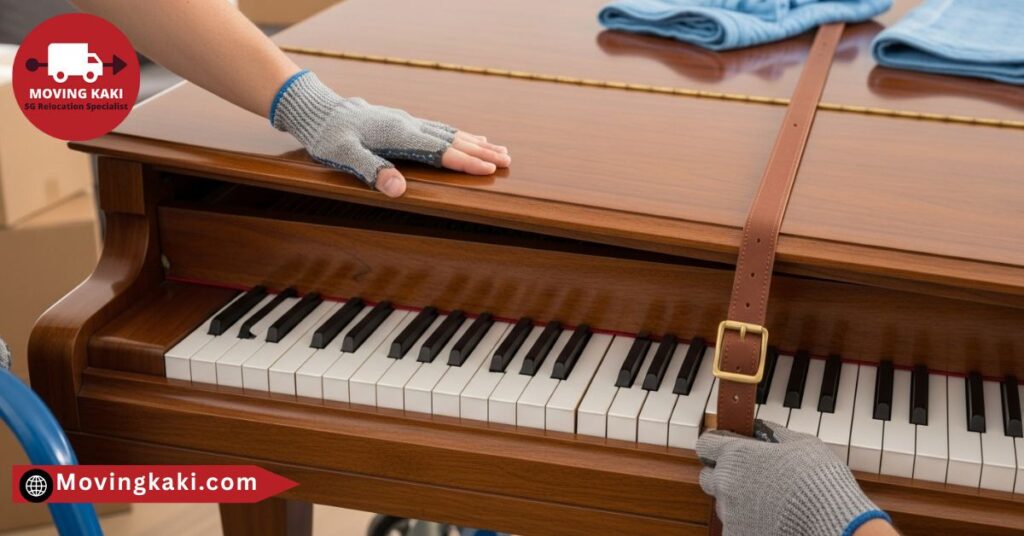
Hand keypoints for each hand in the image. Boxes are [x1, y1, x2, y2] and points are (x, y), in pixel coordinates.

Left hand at [271, 71, 509, 197]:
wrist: (320, 110)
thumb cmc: (329, 135)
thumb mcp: (344, 155)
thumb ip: (372, 169)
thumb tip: (398, 189)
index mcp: (399, 134)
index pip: (441, 151)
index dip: (467, 161)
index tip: (491, 169)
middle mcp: (409, 125)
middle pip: (453, 140)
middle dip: (482, 151)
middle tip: (508, 161)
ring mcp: (408, 122)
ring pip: (450, 133)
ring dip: (476, 142)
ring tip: (500, 150)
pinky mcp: (404, 122)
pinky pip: (440, 129)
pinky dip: (460, 135)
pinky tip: (469, 138)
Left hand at [697, 420, 890, 535]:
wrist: (832, 523)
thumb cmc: (819, 480)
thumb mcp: (801, 443)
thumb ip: (773, 434)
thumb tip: (761, 428)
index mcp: (736, 455)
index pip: (705, 444)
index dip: (715, 445)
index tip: (723, 447)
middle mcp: (725, 484)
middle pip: (709, 477)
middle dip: (724, 475)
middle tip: (749, 477)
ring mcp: (729, 513)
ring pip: (723, 504)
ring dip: (738, 501)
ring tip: (768, 503)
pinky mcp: (737, 535)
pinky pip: (736, 526)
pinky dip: (748, 523)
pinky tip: (771, 520)